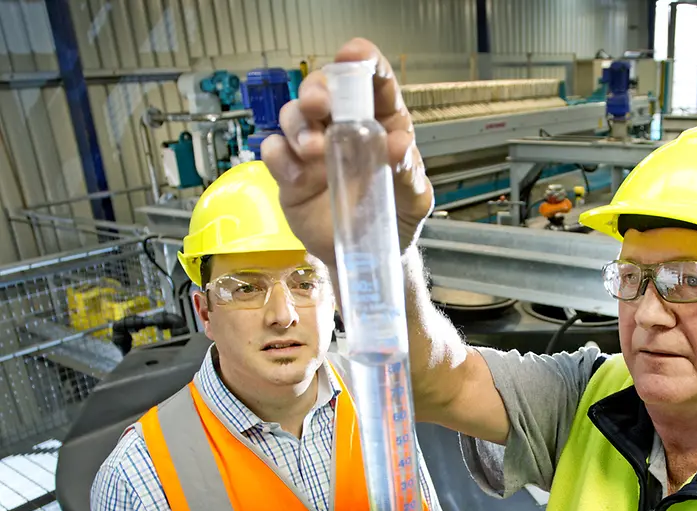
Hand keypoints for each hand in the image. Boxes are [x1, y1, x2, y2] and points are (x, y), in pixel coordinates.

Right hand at [260, 38, 432, 267]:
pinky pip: (273, 152)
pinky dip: (279, 156)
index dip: (362, 61)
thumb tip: (400, 144)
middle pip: (322, 89)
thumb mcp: (414, 198)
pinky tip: (296, 175)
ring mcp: (314, 150)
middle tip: (319, 106)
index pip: (373, 82)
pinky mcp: (291, 175)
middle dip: (317, 88)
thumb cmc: (396, 218)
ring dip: (297, 124)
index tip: (353, 54)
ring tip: (313, 150)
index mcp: (382, 124)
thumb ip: (407, 172)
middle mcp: (344, 129)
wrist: (370, 258)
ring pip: (293, 115)